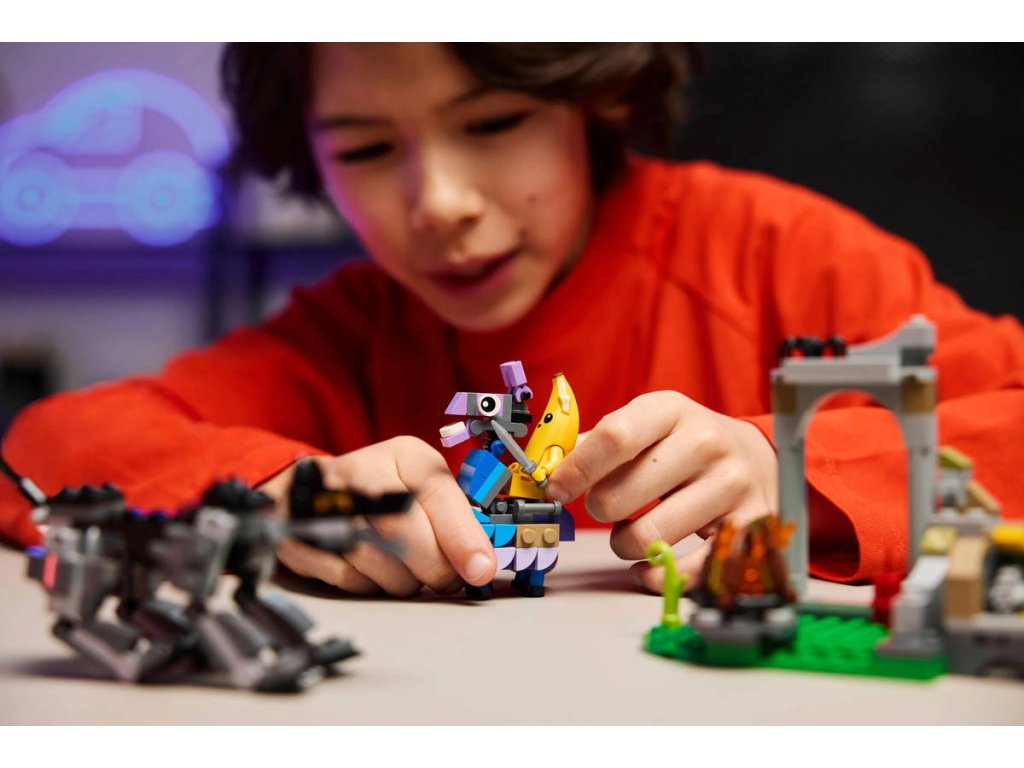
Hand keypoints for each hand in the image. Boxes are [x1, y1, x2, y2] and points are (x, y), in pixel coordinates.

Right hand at [259, 437, 495, 596]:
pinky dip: (369, 584)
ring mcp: (324, 503)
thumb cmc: (385, 493)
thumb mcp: (427, 491)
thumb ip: (457, 521)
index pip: (435, 492)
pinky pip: (348, 578)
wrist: (312, 493)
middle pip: (403, 530)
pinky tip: (374, 570)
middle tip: (444, 578)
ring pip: (377, 560)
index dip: (461, 536)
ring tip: (406, 567)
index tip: (480, 569)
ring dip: (401, 579)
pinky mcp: (300, 538)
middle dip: (432, 566)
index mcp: (402, 454)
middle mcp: (361, 470)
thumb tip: (481, 565)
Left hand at [544, 391, 777, 592]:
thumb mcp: (646, 424)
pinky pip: (685, 570)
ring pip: (647, 537)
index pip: (613, 438)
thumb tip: (549, 472)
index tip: (557, 489)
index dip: (576, 470)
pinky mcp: (748, 528)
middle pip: (621, 494)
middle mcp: (706, 442)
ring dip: (624, 544)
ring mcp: (732, 485)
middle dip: (599, 509)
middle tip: (605, 507)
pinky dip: (654, 575)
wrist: (755, 457)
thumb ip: (597, 444)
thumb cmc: (684, 444)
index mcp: (671, 410)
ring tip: (631, 530)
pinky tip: (647, 565)